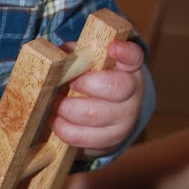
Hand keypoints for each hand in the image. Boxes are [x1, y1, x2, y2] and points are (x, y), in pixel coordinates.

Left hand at [50, 38, 144, 154]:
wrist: (107, 120)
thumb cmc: (93, 85)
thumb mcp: (88, 65)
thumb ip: (75, 56)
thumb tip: (57, 54)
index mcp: (128, 69)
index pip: (133, 57)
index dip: (124, 52)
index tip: (112, 48)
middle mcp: (133, 94)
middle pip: (115, 87)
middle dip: (85, 84)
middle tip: (69, 83)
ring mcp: (125, 120)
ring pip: (94, 114)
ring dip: (67, 109)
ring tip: (55, 105)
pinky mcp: (112, 141)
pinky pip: (84, 137)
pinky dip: (64, 129)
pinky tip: (57, 121)